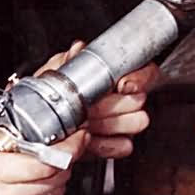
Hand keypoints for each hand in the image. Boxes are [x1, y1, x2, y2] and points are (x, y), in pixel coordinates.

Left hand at [36, 42, 157, 160]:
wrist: (47, 125)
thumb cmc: (55, 94)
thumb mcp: (56, 71)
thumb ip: (67, 59)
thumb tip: (78, 49)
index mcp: (117, 75)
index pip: (147, 71)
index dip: (138, 78)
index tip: (123, 85)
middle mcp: (125, 97)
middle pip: (140, 99)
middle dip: (114, 104)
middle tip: (92, 107)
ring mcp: (125, 121)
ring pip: (138, 121)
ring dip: (111, 123)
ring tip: (88, 122)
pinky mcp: (119, 143)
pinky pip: (126, 146)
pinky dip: (106, 144)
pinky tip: (89, 139)